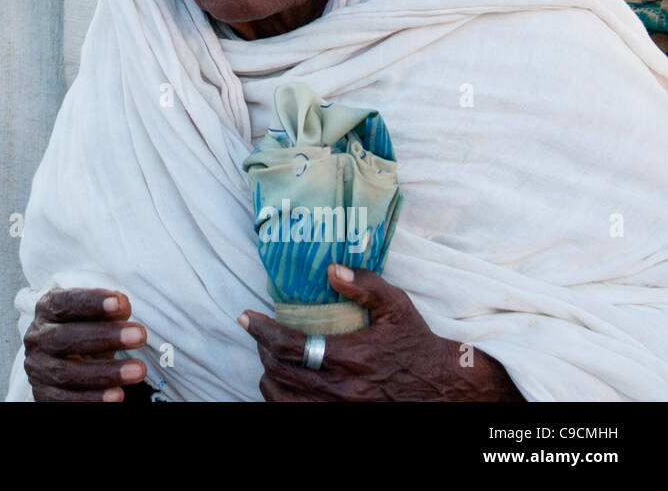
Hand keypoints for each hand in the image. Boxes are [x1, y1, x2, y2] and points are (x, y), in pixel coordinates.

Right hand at [23, 288, 148, 401]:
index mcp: (47, 309)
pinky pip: (66, 400)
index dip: (92, 302)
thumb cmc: (83, 333)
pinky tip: (118, 394)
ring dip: (105, 372)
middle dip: (105, 337)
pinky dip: (92, 398)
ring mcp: (37, 368)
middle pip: (65, 338)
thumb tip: (122, 305)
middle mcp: (37, 338)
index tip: (122, 304)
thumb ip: (106, 311)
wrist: (60, 362)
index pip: (65, 303)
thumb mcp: (93, 317)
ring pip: (67, 373)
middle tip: (139, 335)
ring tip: (138, 370)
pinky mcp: (42, 394)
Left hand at [239, 264, 522, 400]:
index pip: (291, 346)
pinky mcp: (343, 418)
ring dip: (269, 377)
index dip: (262, 330)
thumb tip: (331, 269)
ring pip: (284, 399)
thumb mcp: (396, 307)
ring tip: (268, 358)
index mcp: (352, 357)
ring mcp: (341, 408)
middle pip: (280, 372)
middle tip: (259, 333)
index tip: (246, 317)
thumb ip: (365, 285)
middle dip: (262, 350)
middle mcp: (342, 388)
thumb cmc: (415, 342)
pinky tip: (285, 383)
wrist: (442, 386)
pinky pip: (298, 413)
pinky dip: (284, 398)